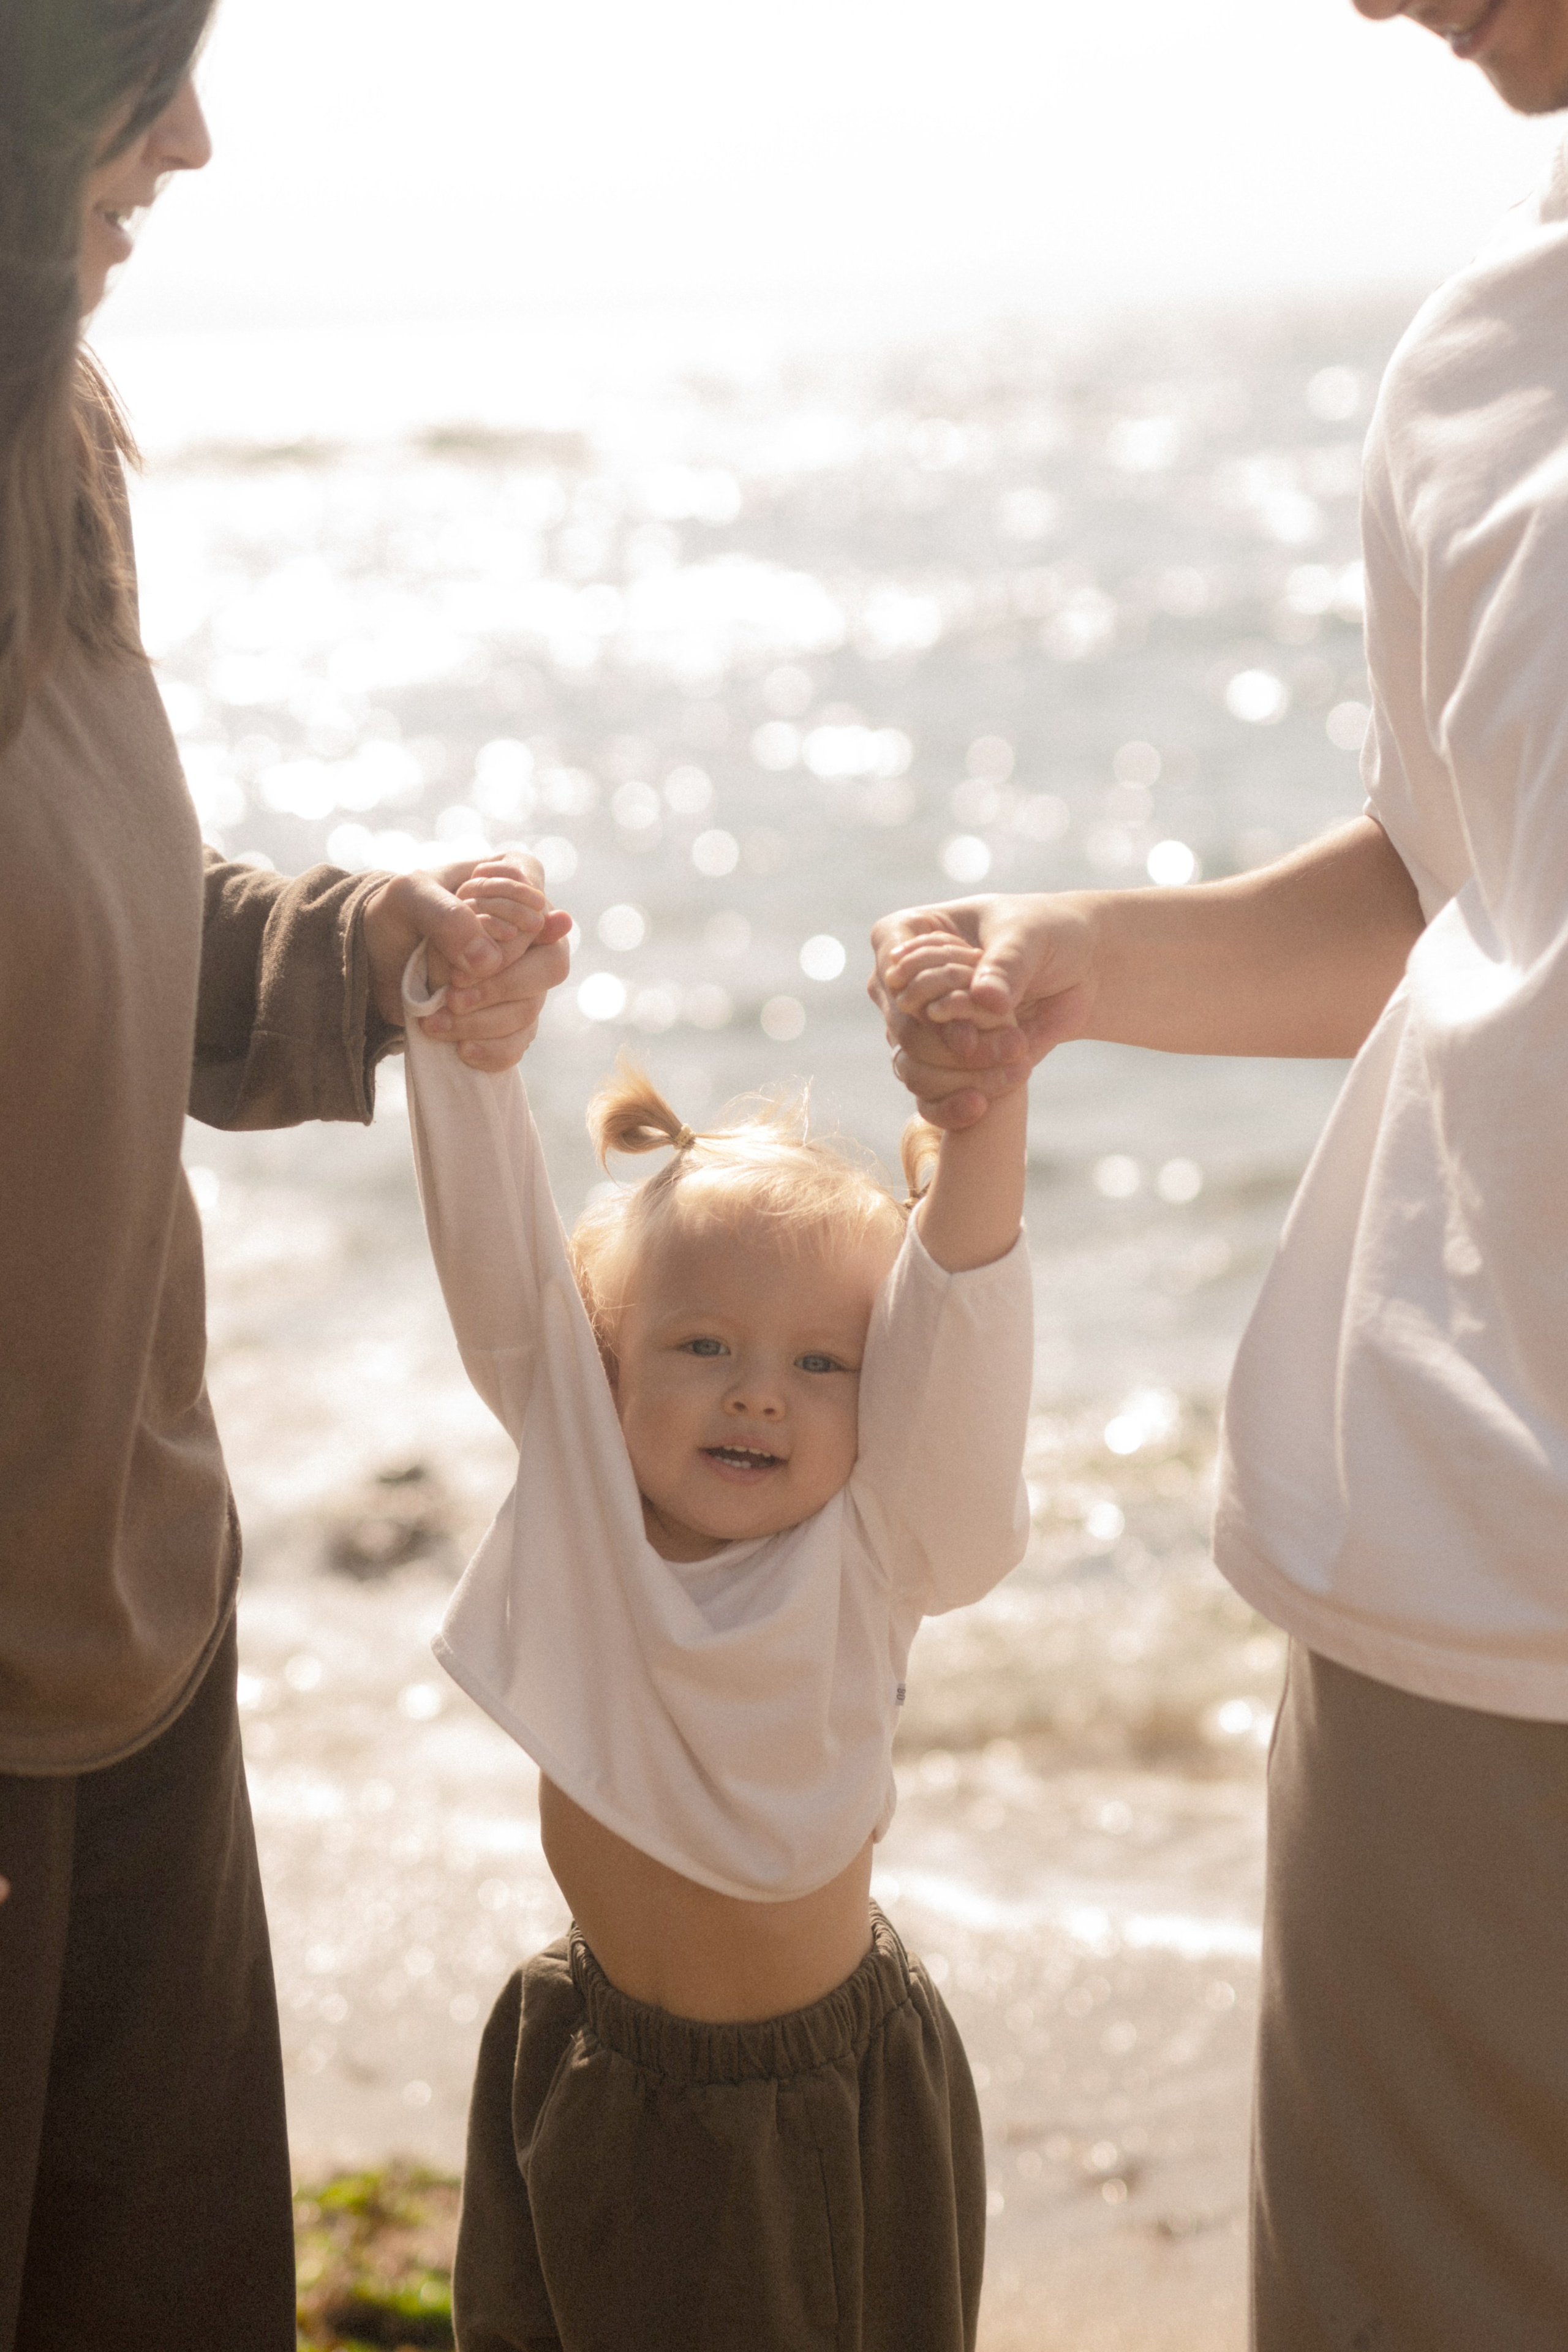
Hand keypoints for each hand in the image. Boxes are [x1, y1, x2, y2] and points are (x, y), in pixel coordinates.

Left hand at [362, 854, 573, 1070]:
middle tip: (453, 994)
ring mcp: (524, 979)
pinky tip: (461, 1049)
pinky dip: (492, 1050)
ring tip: (436, 1022)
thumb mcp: (409, 897)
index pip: (538, 912)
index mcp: (516, 888)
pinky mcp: (509, 1017)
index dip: (508, 934)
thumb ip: (447, 916)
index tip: (465, 939)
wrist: (376, 960)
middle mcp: (532, 935)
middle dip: (500, 986)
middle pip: (551, 965)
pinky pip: (519, 1042)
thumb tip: (488, 961)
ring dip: (483, 1021)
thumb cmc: (398, 915)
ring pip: (530, 1009)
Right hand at [869, 893, 1099, 1126]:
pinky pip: (929, 1095)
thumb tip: (985, 998)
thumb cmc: (1046, 935)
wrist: (1080, 970)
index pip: (890, 968)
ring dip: (964, 1072)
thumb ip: (1005, 965)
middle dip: (951, 1040)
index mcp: (908, 933)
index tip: (960, 1002)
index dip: (921, 991)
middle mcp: (903, 985)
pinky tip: (979, 1104)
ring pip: (915, 1065)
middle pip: (902, 1026)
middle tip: (1013, 1041)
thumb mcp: (1030, 937)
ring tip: (1019, 1062)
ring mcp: (922, 1027)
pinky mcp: (946, 1062)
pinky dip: (951, 1103)